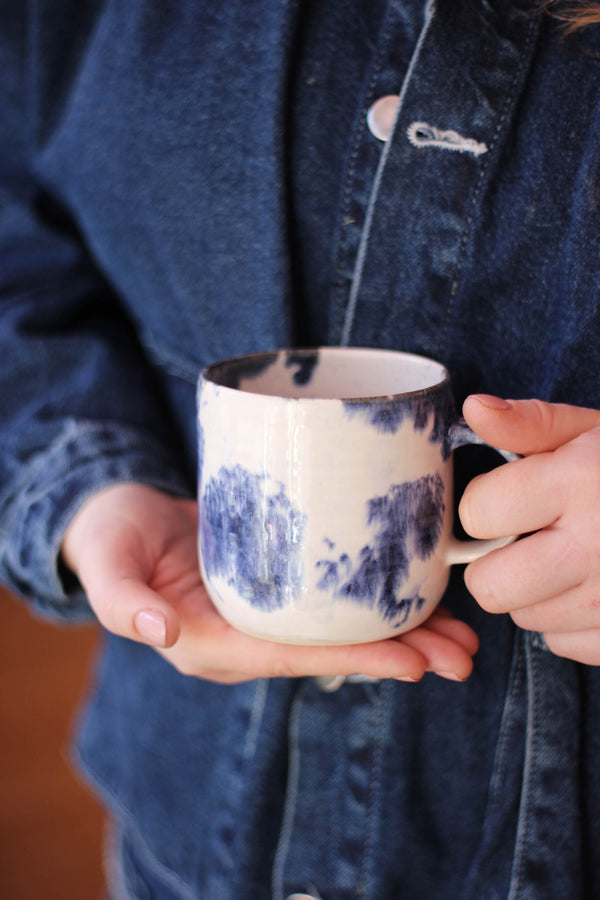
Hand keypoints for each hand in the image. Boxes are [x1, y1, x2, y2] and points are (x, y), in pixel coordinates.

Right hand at [61, 483, 477, 683]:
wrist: (118, 518)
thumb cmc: (109, 539)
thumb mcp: (106, 562)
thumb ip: (120, 597)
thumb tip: (155, 630)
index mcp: (209, 643)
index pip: (291, 657)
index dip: (353, 658)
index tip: (412, 662)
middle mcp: (246, 637)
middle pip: (331, 652)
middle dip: (398, 655)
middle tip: (464, 656)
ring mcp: (265, 613)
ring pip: (342, 631)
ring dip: (403, 635)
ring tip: (463, 637)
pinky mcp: (277, 585)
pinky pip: (333, 602)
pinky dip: (377, 602)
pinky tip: (417, 596)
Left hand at [460, 395, 599, 664]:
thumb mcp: (597, 429)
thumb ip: (532, 423)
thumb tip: (473, 407)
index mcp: (578, 483)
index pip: (477, 513)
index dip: (484, 503)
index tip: (509, 497)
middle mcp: (596, 546)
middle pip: (490, 586)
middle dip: (494, 563)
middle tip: (524, 540)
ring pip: (525, 618)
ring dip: (533, 593)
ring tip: (570, 559)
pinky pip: (565, 644)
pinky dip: (569, 622)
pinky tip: (594, 587)